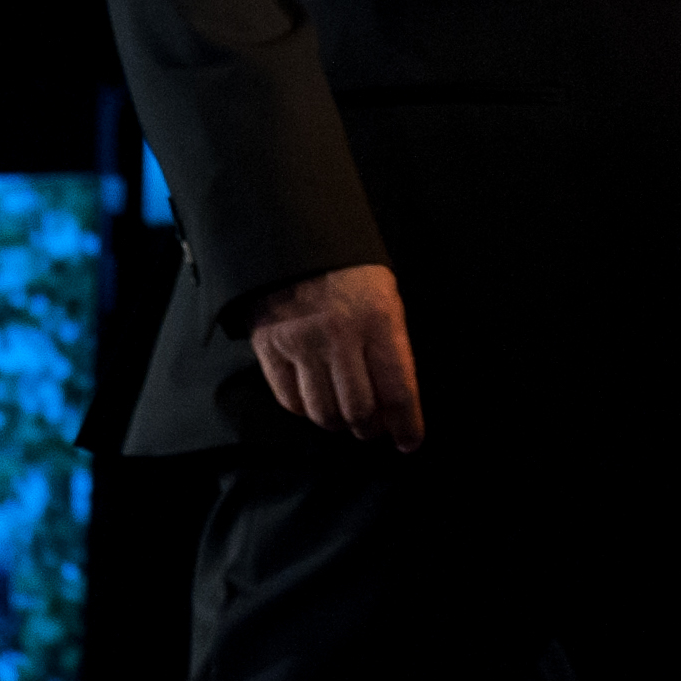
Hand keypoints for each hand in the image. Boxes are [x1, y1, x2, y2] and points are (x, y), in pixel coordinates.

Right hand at [235, 263, 423, 450]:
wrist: (293, 237)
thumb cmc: (349, 270)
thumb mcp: (385, 296)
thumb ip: (392, 345)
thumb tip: (397, 400)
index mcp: (378, 319)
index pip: (398, 390)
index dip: (407, 425)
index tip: (410, 442)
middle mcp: (340, 335)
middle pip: (359, 411)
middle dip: (371, 428)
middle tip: (374, 427)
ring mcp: (301, 342)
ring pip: (323, 413)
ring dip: (339, 424)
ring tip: (345, 418)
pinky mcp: (270, 348)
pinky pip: (290, 401)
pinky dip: (306, 411)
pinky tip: (316, 401)